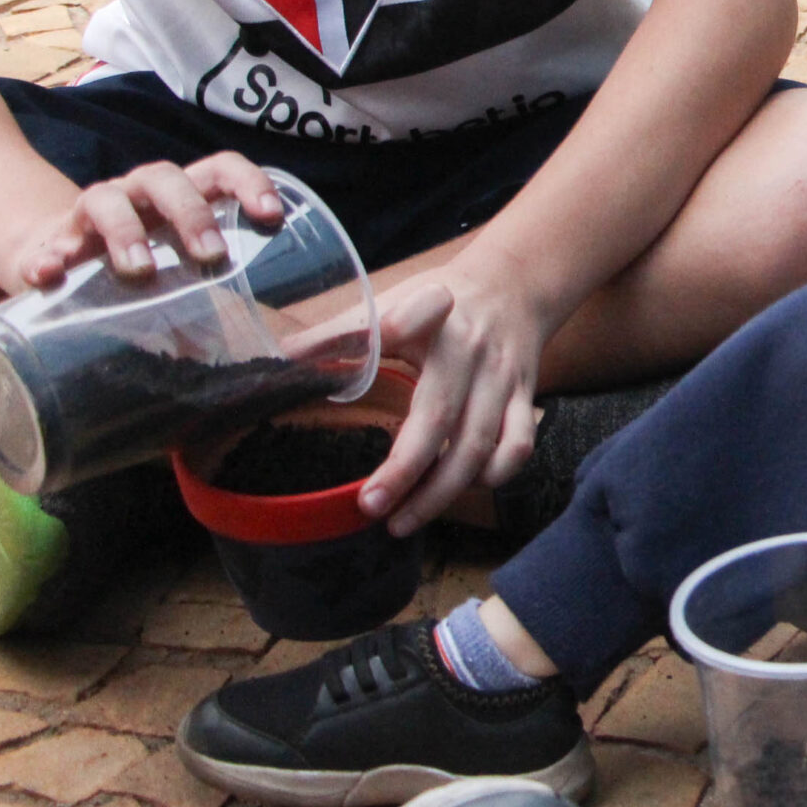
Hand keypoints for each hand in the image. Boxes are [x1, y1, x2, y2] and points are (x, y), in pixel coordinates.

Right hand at [10, 153, 281, 290]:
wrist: (62, 265)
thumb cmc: (144, 269)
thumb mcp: (187, 278)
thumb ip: (229, 307)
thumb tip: (286, 358)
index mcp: (181, 196)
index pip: (219, 169)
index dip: (248, 182)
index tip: (271, 216)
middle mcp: (138, 194)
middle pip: (164, 178)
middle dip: (191, 213)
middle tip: (212, 255)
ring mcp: (91, 214)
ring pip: (105, 200)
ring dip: (125, 232)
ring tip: (139, 271)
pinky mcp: (48, 247)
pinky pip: (43, 247)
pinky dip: (46, 258)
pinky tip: (50, 276)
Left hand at [361, 252, 550, 534]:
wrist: (515, 284)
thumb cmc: (441, 299)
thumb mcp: (393, 299)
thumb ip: (342, 332)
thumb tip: (281, 359)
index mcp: (431, 320)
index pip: (404, 327)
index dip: (387, 337)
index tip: (371, 353)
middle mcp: (471, 351)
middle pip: (443, 418)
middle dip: (407, 471)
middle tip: (370, 507)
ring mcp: (503, 378)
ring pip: (482, 446)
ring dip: (443, 492)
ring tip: (403, 521)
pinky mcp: (526, 396)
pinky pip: (517, 447)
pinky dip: (493, 477)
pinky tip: (462, 490)